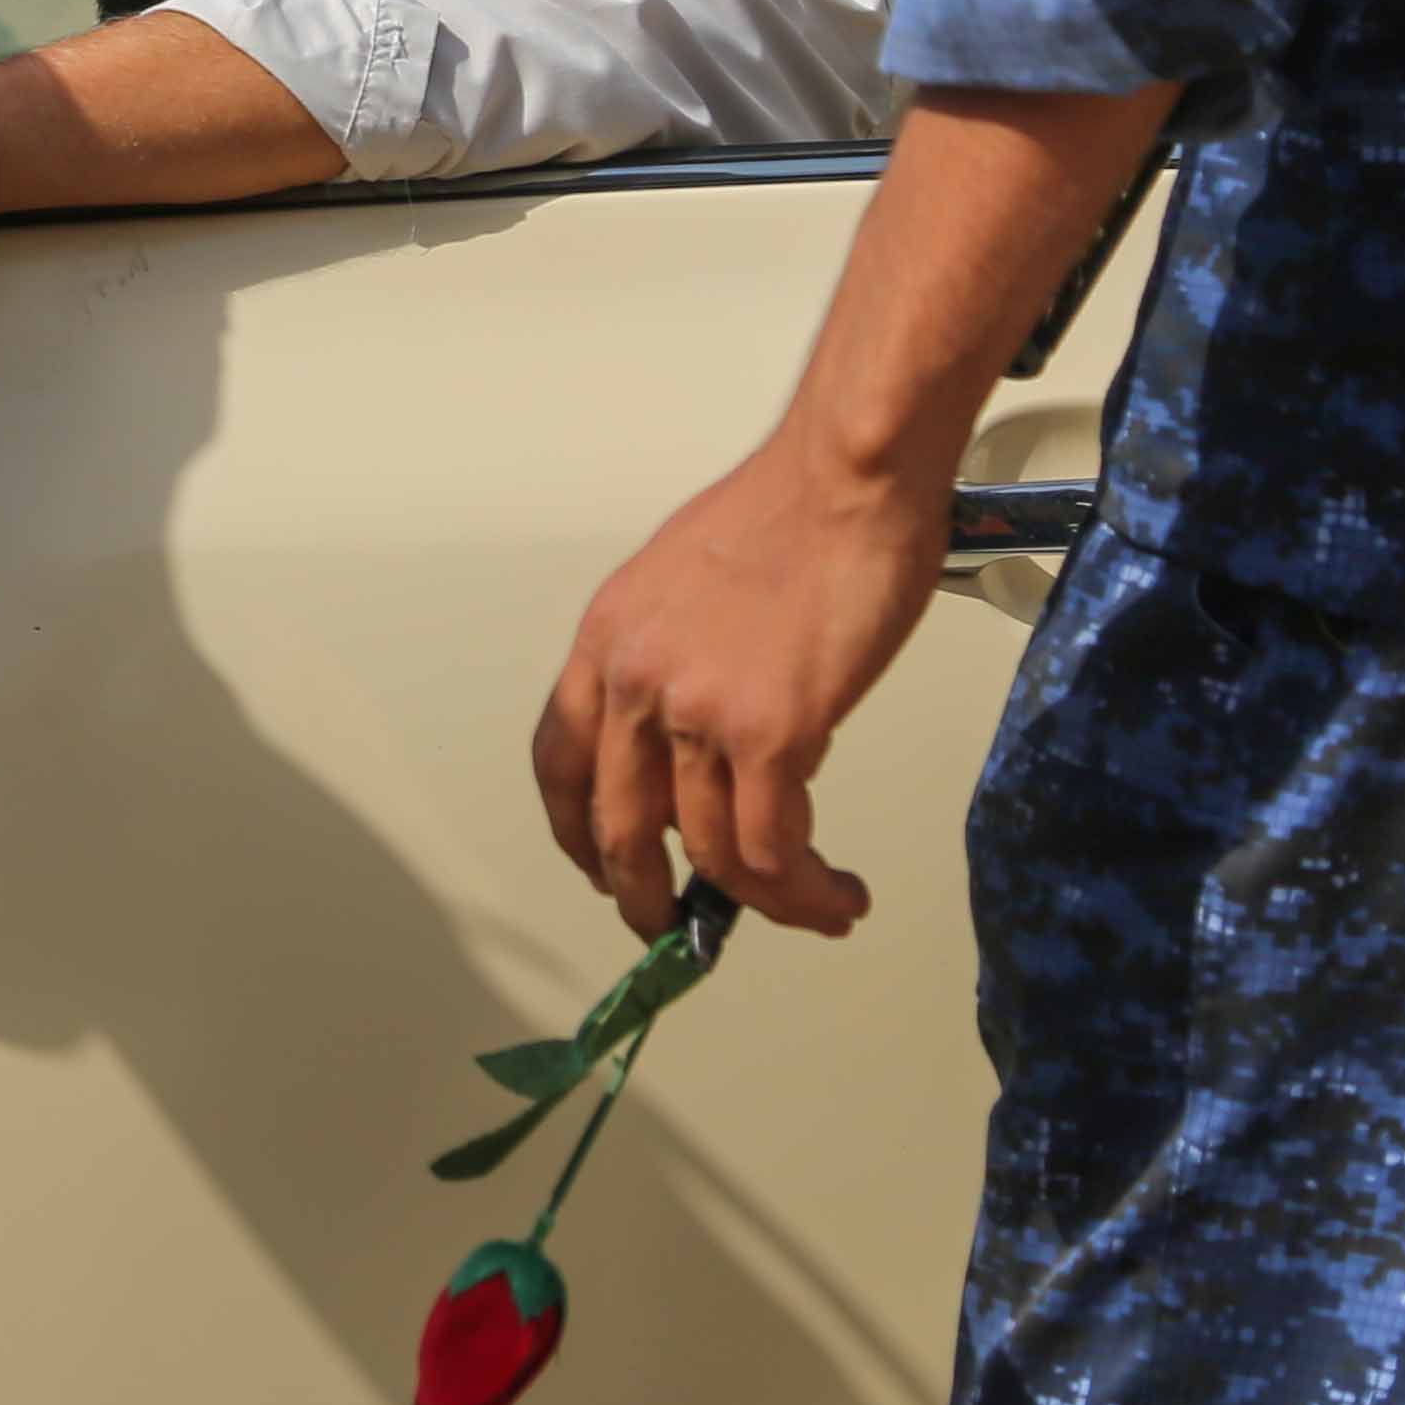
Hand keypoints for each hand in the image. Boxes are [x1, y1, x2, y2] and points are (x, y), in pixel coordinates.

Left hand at [530, 431, 951, 945]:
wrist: (846, 474)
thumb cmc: (793, 510)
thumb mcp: (689, 577)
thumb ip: (680, 653)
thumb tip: (710, 723)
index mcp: (605, 640)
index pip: (559, 759)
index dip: (576, 830)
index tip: (604, 866)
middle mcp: (634, 681)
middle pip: (616, 827)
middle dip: (643, 897)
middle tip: (680, 930)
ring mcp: (698, 711)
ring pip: (712, 854)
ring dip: (763, 905)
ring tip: (813, 909)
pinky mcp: (771, 733)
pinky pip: (773, 850)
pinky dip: (805, 892)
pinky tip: (838, 894)